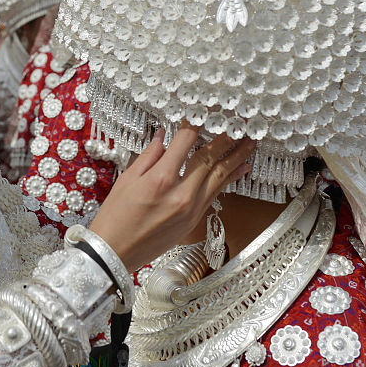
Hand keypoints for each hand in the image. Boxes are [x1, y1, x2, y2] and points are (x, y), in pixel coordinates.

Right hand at [89, 124, 253, 271]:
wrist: (115, 253)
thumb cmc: (115, 217)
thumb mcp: (127, 180)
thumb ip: (149, 156)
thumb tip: (164, 137)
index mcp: (161, 179)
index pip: (185, 142)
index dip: (194, 125)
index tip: (202, 114)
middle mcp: (181, 194)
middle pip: (210, 159)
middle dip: (227, 140)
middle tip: (241, 126)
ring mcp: (191, 209)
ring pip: (219, 178)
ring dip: (236, 159)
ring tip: (250, 145)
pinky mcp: (194, 221)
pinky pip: (215, 194)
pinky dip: (228, 179)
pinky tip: (239, 170)